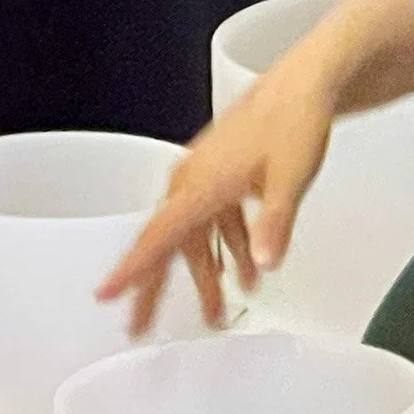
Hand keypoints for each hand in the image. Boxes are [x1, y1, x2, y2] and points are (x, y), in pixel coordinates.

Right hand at [96, 71, 334, 332]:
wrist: (305, 87)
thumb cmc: (293, 122)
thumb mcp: (290, 179)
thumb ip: (275, 224)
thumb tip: (264, 263)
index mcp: (199, 184)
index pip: (157, 237)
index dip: (132, 270)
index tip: (107, 295)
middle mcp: (193, 182)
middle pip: (167, 245)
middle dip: (155, 289)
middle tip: (139, 326)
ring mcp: (207, 179)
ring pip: (196, 238)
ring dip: (205, 277)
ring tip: (213, 314)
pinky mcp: (223, 178)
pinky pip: (217, 223)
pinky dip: (229, 250)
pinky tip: (246, 273)